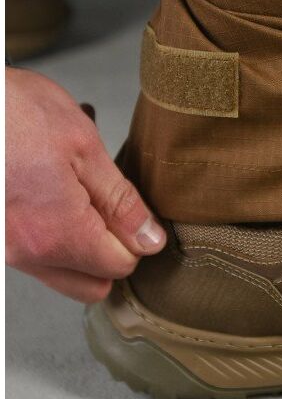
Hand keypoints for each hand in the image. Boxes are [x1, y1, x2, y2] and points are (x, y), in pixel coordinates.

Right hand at [5, 67, 165, 300]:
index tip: (132, 207)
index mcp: (57, 234)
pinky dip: (52, 232)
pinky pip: (35, 253)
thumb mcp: (84, 148)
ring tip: (76, 190)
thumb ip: (121, 201)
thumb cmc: (14, 114)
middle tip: (110, 205)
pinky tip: (51, 191)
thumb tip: (150, 238)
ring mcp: (4, 249)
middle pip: (92, 285)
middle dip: (111, 252)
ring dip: (80, 242)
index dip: (136, 238)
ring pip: (62, 271)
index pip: (120, 266)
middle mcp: (25, 253)